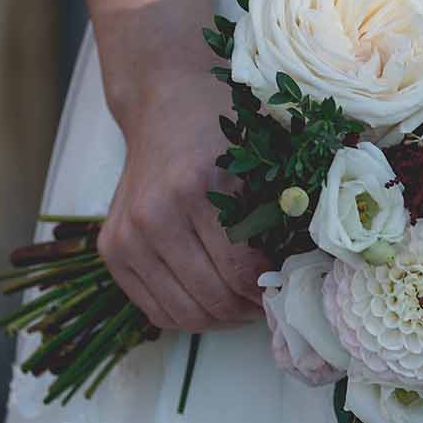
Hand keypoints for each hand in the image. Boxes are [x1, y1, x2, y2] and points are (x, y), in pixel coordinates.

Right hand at [98, 64, 268, 334]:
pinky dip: (188, 315)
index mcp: (197, 188)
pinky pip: (155, 310)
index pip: (240, 271)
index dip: (269, 292)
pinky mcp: (111, 249)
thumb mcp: (263, 154)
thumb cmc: (222, 126)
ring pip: (183, 313)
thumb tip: (311, 270)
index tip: (287, 290)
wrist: (164, 103)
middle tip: (269, 306)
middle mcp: (155, 214)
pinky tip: (211, 300)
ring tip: (243, 307)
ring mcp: (127, 235)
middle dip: (248, 311)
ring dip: (220, 320)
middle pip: (212, 298)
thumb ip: (286, 208)